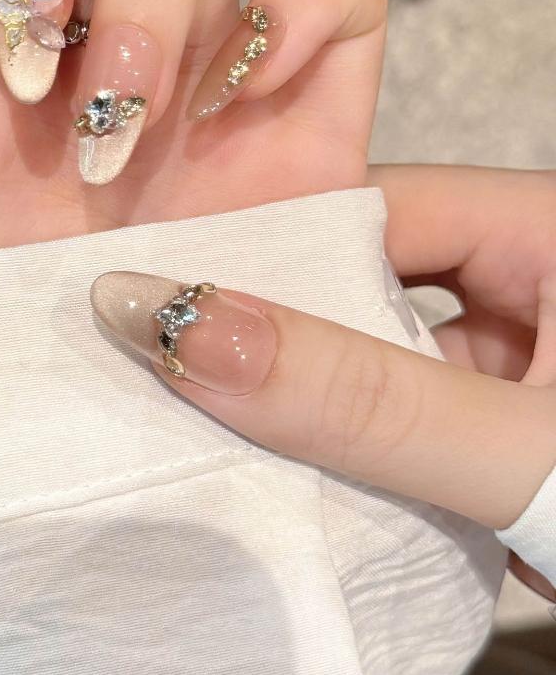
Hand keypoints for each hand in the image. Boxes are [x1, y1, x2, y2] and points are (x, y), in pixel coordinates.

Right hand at [91, 164, 555, 596]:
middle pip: (365, 278)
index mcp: (546, 226)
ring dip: (309, 396)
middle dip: (276, 327)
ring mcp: (523, 353)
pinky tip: (286, 467)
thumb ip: (363, 398)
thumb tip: (182, 329)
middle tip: (158, 351)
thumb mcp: (522, 452)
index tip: (161, 287)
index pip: (374, 207)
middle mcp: (529, 271)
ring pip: (378, 354)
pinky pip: (406, 412)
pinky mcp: (506, 424)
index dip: (267, 245)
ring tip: (197, 410)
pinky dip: (355, 441)